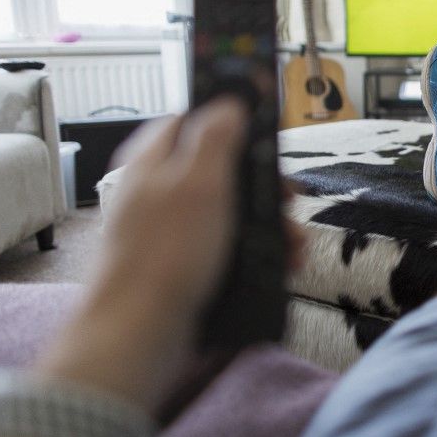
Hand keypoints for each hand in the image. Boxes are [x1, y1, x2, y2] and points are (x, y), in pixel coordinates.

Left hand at [36, 98, 300, 411]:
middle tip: (292, 198)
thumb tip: (230, 101)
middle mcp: (162, 192)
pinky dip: (260, 253)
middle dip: (264, 184)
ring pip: (233, 212)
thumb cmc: (165, 255)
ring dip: (271, 224)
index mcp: (154, 160)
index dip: (231, 118)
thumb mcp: (198, 184)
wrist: (140, 336)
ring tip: (296, 245)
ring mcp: (175, 231)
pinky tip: (283, 265)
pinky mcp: (187, 265)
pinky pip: (231, 248)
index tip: (267, 127)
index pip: (192, 119)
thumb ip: (215, 137)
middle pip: (222, 169)